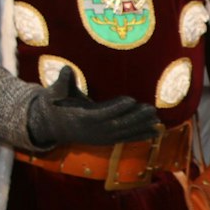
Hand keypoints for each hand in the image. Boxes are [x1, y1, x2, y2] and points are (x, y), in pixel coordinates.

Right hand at [26, 74, 160, 148]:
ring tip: (156, 120)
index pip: (102, 114)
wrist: (52, 125)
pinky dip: (139, 136)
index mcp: (81, 117)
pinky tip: (154, 132)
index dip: (117, 108)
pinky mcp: (106, 140)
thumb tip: (66, 69)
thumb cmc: (57, 104)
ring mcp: (100, 137)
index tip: (132, 100)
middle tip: (151, 109)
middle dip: (135, 118)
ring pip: (124, 133)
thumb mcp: (56, 91)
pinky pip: (125, 139)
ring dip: (141, 127)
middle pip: (118, 125)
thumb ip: (63, 81)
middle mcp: (93, 130)